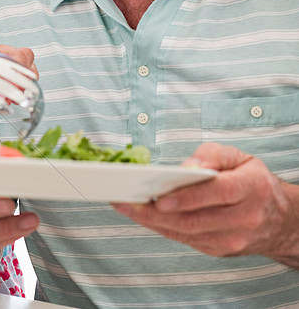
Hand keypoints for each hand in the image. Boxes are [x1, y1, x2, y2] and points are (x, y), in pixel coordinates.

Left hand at [0, 32, 36, 130]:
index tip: (1, 79)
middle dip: (19, 74)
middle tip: (14, 90)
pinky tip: (12, 101)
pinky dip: (21, 92)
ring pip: (24, 68)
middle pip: (18, 56)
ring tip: (16, 97)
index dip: (4, 65)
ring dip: (24, 84)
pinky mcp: (0, 83)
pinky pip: (21, 83)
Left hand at [112, 142, 298, 266]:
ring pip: (187, 233)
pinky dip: (162, 228)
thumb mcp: (238, 157)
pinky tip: (143, 216)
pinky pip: (186, 240)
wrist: (281, 220)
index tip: (158, 198)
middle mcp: (245, 218)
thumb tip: (186, 167)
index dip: (187, 198)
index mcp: (251, 189)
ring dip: (152, 221)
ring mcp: (233, 239)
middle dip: (154, 212)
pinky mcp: (221, 250)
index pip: (217, 194)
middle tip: (125, 202)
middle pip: (195, 219)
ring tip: (126, 207)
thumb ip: (211, 155)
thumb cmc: (253, 181)